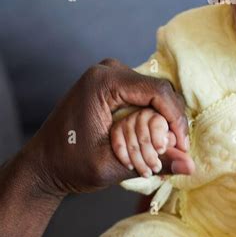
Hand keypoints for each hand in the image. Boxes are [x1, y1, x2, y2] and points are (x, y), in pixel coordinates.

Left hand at [21, 58, 191, 197]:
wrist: (43, 164)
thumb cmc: (69, 165)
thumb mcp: (112, 166)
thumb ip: (154, 162)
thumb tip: (191, 166)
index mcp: (103, 82)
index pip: (157, 90)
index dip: (176, 118)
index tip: (183, 146)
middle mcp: (108, 70)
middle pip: (158, 89)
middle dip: (171, 120)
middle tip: (177, 150)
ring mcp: (110, 74)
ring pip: (154, 92)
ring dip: (163, 119)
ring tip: (166, 148)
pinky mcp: (112, 84)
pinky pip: (143, 95)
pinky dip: (152, 116)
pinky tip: (154, 139)